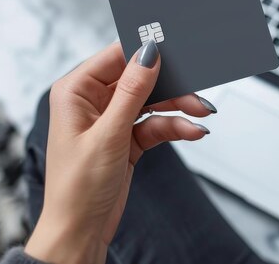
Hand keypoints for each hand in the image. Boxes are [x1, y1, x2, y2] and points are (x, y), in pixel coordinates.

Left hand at [25, 41, 215, 263]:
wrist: (81, 232)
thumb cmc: (77, 188)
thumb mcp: (108, 135)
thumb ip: (131, 91)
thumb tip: (148, 53)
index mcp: (76, 91)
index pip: (116, 56)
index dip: (146, 50)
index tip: (176, 46)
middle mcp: (93, 101)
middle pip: (140, 79)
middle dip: (171, 85)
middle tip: (196, 88)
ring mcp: (112, 120)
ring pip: (152, 101)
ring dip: (178, 107)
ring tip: (202, 113)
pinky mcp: (128, 138)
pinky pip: (156, 124)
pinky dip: (174, 127)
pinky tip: (192, 131)